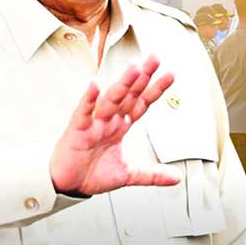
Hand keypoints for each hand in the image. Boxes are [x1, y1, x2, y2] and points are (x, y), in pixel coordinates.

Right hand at [50, 56, 180, 195]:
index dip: (155, 90)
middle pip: (128, 95)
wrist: (69, 184)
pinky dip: (88, 100)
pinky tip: (94, 86)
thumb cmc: (92, 173)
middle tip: (154, 59)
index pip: (141, 103)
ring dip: (121, 85)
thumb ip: (152, 174)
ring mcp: (93, 123)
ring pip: (110, 100)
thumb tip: (176, 177)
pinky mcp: (77, 131)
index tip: (170, 75)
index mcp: (120, 126)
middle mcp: (108, 120)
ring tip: (133, 69)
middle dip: (141, 78)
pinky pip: (83, 113)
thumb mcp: (128, 174)